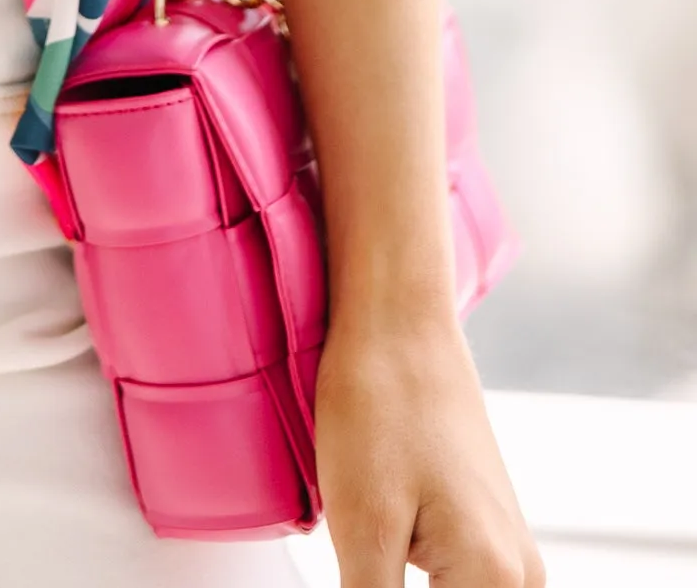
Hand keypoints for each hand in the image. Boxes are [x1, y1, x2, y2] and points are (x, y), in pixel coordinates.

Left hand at [315, 318, 541, 587]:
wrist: (397, 319)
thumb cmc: (377, 402)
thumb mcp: (362, 527)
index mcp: (496, 582)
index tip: (364, 575)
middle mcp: (519, 576)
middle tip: (364, 564)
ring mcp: (508, 553)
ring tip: (366, 562)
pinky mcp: (485, 533)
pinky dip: (416, 587)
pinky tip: (378, 569)